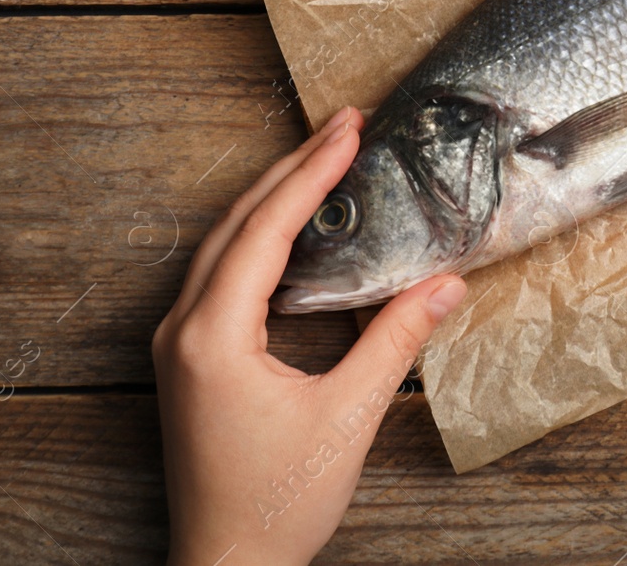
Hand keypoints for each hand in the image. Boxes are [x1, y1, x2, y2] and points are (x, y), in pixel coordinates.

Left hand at [153, 106, 467, 565]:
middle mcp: (184, 329)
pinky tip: (292, 229)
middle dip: (292, 169)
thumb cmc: (277, 502)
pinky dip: (259, 236)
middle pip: (235, 223)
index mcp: (214, 336)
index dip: (312, 175)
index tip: (349, 130)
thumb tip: (446, 283)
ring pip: (222, 245)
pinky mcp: (191, 360)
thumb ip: (393, 342)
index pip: (266, 230)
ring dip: (273, 197)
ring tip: (322, 159)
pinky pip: (220, 274)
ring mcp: (180, 344)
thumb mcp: (347, 419)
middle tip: (342, 124)